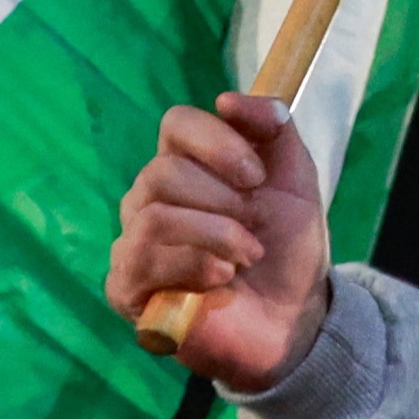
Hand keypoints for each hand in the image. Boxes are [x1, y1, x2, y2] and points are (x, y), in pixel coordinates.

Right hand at [105, 93, 330, 394]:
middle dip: (223, 201)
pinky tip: (221, 279)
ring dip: (216, 235)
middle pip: (164, 170)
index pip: (176, 123)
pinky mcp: (124, 287)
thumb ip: (271, 127)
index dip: (218, 143)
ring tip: (246, 258)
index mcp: (186, 164)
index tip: (257, 177)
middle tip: (254, 230)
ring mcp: (132, 242)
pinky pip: (141, 258)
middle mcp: (150, 198)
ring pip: (154, 214)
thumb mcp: (293, 177)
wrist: (292, 318)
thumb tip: (227, 99)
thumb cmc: (286, 246)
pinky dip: (193, 265)